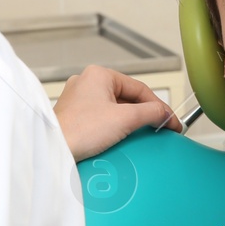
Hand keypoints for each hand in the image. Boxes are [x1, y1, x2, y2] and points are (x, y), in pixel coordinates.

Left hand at [53, 65, 182, 160]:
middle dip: (143, 114)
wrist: (54, 151)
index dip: (159, 106)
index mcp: (99, 74)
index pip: (140, 88)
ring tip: (139, 135)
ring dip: (129, 122)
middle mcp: (87, 82)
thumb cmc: (79, 131)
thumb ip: (150, 113)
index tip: (170, 121)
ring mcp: (78, 99)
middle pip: (127, 98)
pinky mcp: (74, 115)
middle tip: (158, 128)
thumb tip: (165, 114)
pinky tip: (119, 139)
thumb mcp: (125, 119)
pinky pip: (102, 118)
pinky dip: (114, 127)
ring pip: (115, 108)